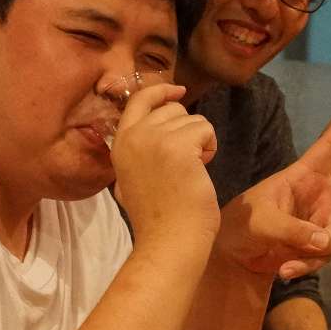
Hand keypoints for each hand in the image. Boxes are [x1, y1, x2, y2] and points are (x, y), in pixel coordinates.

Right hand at [110, 82, 218, 245]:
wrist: (169, 239)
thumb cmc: (159, 215)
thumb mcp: (136, 175)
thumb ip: (142, 148)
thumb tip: (164, 123)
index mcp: (120, 143)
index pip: (138, 100)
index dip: (160, 91)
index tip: (179, 90)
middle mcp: (133, 136)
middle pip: (171, 109)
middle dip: (187, 129)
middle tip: (187, 162)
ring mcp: (154, 139)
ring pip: (192, 119)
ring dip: (200, 141)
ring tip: (191, 170)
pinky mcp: (177, 146)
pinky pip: (205, 129)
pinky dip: (210, 147)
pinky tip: (200, 170)